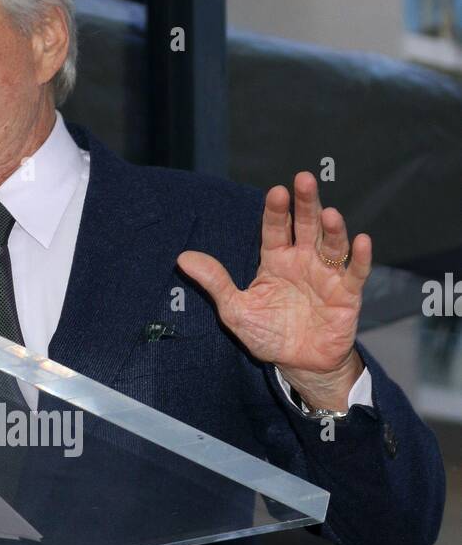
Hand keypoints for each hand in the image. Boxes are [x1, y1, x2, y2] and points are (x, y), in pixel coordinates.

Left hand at [177, 172, 370, 410]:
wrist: (299, 364)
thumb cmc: (268, 333)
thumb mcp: (235, 310)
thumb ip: (215, 282)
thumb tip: (183, 258)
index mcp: (276, 260)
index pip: (275, 228)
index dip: (276, 211)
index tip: (275, 192)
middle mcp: (303, 260)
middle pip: (306, 226)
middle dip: (306, 203)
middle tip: (304, 180)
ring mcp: (328, 275)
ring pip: (332, 244)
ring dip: (332, 228)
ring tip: (329, 214)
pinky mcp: (347, 293)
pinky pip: (356, 272)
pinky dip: (361, 257)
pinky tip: (361, 241)